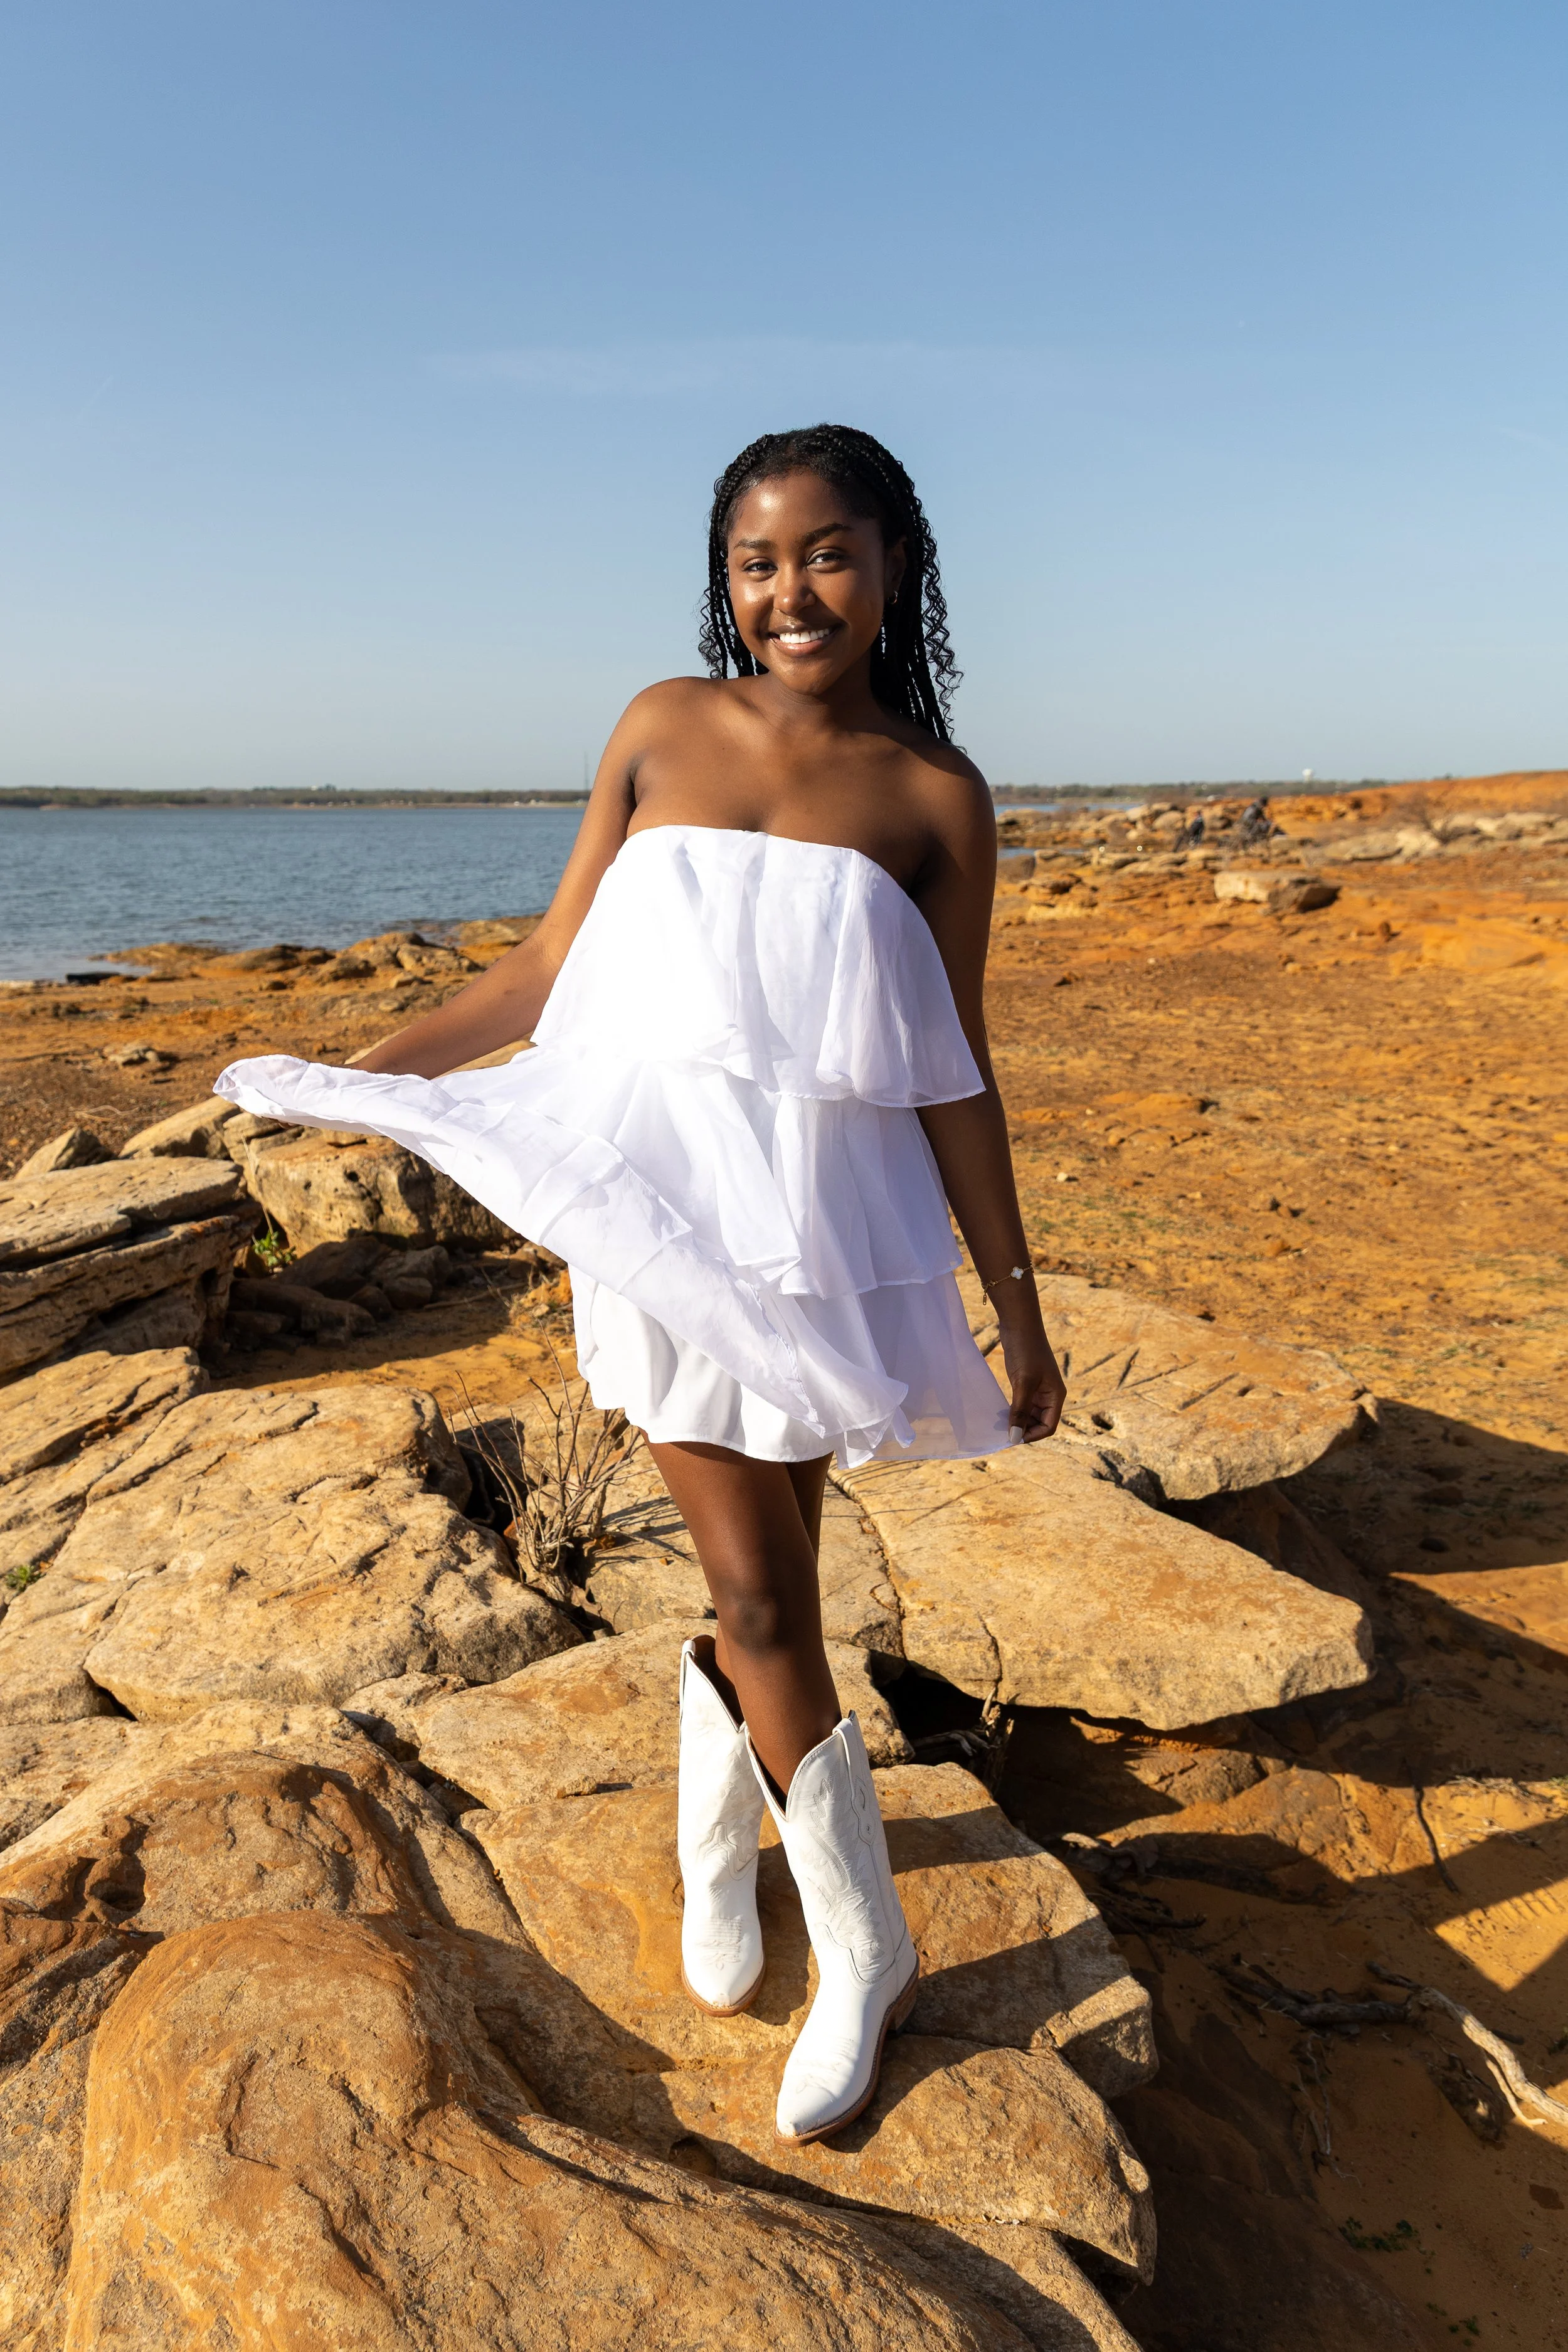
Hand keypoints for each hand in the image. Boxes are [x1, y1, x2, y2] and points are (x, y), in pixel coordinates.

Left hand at [1000, 1323, 1066, 1442]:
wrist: (1019, 1323)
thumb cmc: (1025, 1351)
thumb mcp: (1023, 1383)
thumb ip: (1020, 1411)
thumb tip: (1015, 1438)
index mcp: (1056, 1396)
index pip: (1049, 1427)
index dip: (1032, 1435)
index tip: (1012, 1437)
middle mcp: (1050, 1394)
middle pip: (1039, 1423)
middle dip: (1024, 1429)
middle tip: (1002, 1431)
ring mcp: (1038, 1388)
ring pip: (1030, 1414)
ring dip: (1017, 1420)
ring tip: (1000, 1422)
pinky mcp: (1027, 1382)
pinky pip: (1022, 1403)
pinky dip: (1013, 1410)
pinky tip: (1000, 1411)